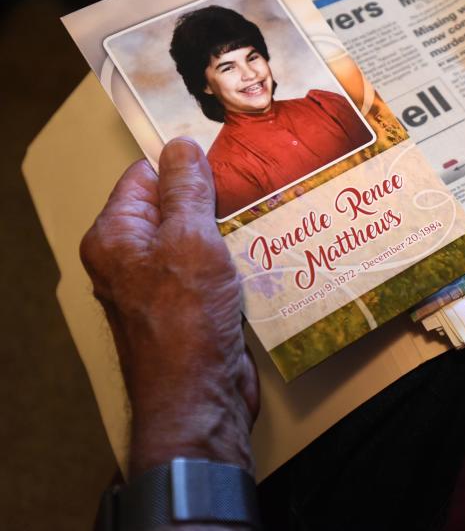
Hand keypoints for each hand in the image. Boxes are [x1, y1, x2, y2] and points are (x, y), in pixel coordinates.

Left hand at [81, 139, 258, 476]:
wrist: (200, 398)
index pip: (145, 178)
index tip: (223, 166)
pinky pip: (215, 270)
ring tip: (264, 223)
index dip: (183, 168)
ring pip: (200, 240)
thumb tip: (182, 147)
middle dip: (213, 201)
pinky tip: (265, 258)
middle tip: (250, 194)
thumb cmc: (185, 323)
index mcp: (116, 237)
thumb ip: (186, 191)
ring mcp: (162, 287)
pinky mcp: (192, 308)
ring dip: (231, 233)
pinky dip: (238, 263)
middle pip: (175, 208)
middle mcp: (132, 261)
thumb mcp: (190, 240)